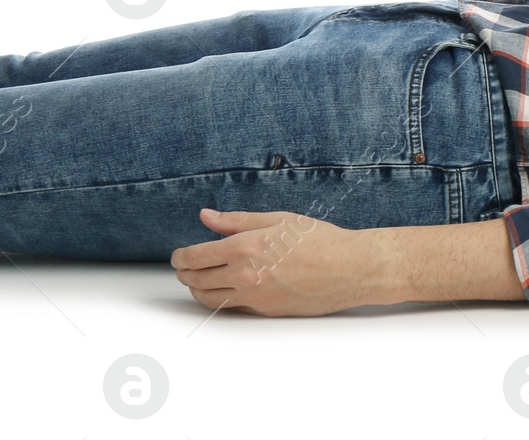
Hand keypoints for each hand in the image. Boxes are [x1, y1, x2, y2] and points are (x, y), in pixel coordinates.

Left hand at [171, 207, 398, 315]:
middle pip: (196, 280)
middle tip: (185, 265)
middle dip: (185, 272)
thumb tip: (207, 217)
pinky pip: (230, 307)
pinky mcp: (263, 311)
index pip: (196, 257)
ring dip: (197, 289)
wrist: (349, 269)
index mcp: (246, 247)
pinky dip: (220, 298)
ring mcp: (253, 297)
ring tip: (199, 279)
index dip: (181, 256)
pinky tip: (225, 288)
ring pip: (208, 299)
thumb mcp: (279, 219)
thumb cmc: (320, 240)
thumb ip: (237, 220)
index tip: (179, 254)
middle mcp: (244, 275)